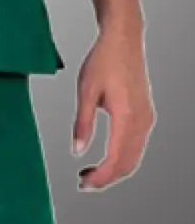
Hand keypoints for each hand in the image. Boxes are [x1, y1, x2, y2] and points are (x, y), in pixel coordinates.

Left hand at [73, 26, 154, 190]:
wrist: (123, 39)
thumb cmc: (104, 60)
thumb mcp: (85, 91)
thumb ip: (82, 123)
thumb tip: (77, 151)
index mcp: (127, 117)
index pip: (115, 160)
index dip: (99, 177)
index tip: (83, 184)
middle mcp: (141, 121)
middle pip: (127, 164)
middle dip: (106, 178)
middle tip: (83, 183)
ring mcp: (146, 118)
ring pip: (134, 157)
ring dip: (114, 169)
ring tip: (90, 172)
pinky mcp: (146, 114)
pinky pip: (137, 145)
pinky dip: (122, 157)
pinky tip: (105, 156)